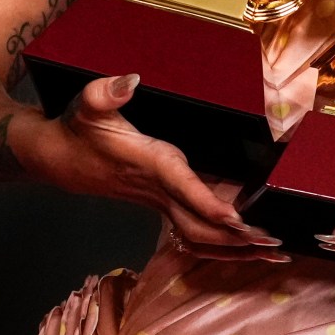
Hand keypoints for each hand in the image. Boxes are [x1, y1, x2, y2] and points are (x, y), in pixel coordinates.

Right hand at [19, 74, 284, 261]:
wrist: (59, 158)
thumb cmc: (79, 130)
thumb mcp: (88, 104)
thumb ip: (107, 91)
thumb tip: (130, 80)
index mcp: (152, 164)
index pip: (185, 188)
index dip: (210, 205)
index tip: (239, 219)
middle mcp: (161, 189)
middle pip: (200, 227)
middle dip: (236, 240)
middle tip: (274, 244)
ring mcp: (163, 202)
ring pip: (201, 237)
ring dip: (236, 249)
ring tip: (275, 254)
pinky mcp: (165, 204)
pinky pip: (196, 232)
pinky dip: (223, 244)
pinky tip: (248, 250)